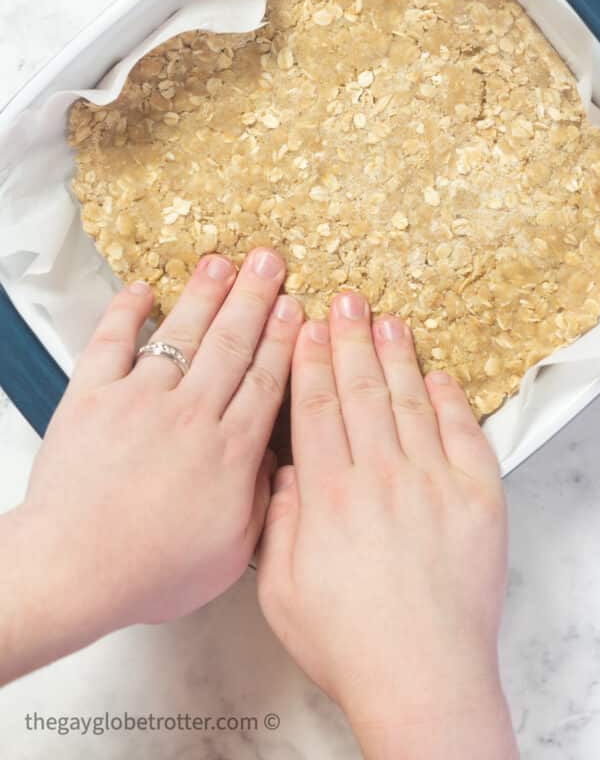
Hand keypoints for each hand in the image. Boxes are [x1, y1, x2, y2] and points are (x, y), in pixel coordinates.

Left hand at [1, 248, 301, 684]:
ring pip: (181, 334)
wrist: (73, 569)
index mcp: (228, 450)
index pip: (265, 380)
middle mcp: (190, 414)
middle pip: (231, 344)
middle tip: (269, 263)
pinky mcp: (92, 397)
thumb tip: (278, 466)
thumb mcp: (231, 553)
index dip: (282, 339)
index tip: (294, 308)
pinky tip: (141, 290)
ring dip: (204, 294)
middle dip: (254, 298)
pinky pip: (112, 342)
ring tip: (221, 263)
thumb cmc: (148, 569)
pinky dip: (125, 312)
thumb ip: (263, 502)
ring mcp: (140, 400)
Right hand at [257, 292, 517, 759]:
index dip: (312, 360)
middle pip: (361, 391)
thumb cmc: (349, 643)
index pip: (317, 407)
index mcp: (328, 495)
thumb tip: (289, 472)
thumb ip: (280, 521)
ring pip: (409, 401)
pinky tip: (438, 374)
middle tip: (347, 300)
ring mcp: (433, 482)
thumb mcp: (279, 589)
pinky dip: (450, 399)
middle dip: (351, 339)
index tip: (309, 327)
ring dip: (396, 356)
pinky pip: (464, 433)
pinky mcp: (478, 498)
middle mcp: (380, 476)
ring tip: (387, 320)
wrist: (423, 678)